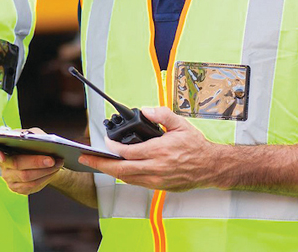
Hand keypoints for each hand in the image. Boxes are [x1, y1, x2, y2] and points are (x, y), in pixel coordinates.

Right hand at [0, 128, 64, 195]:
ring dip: (45, 170)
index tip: (1, 155)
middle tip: (51, 159)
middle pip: (16, 164)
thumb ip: (28, 134)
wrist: (41, 160)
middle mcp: (2, 166)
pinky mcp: (18, 189)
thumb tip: (32, 138)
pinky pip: (32, 185)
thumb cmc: (33, 145)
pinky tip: (53, 171)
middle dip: (35, 161)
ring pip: (27, 177)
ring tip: (57, 164)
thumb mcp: (31, 134)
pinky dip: (45, 177)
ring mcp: (9, 179)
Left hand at [78, 106, 224, 191]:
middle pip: (121, 169)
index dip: (112, 147)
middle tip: (86, 158)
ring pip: (127, 178)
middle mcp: (156, 167)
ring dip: (110, 171)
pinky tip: (116, 169)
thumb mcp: (181, 124)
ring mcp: (157, 179)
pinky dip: (123, 176)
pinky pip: (136, 182)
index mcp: (159, 151)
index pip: (128, 152)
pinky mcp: (159, 186)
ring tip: (96, 163)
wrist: (211, 167)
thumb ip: (162, 114)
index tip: (104, 141)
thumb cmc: (196, 146)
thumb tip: (146, 110)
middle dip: (100, 164)